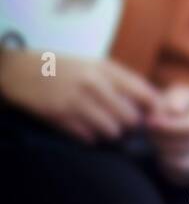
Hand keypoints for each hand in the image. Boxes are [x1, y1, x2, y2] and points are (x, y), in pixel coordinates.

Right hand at [0, 50, 156, 141]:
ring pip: (112, 132)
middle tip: (123, 125)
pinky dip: (90, 137)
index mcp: (106, 69)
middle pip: (132, 119)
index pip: (146, 94)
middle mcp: (94, 83)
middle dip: (130, 126)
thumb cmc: (65, 69)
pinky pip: (89, 137)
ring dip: (110, 133)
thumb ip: (123, 82)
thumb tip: (154, 104)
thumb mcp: (95, 66)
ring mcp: (76, 100)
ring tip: (102, 126)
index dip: (154, 110)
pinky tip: (83, 127)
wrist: (20, 70)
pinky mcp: (60, 116)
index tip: (152, 117)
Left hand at [146, 83, 188, 183]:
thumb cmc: (178, 104)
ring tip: (154, 140)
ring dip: (162, 152)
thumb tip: (175, 111)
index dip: (167, 128)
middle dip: (162, 140)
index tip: (149, 122)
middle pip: (187, 146)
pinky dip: (166, 164)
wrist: (188, 120)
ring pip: (183, 162)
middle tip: (148, 132)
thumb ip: (173, 101)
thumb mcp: (175, 95)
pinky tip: (161, 152)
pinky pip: (181, 173)